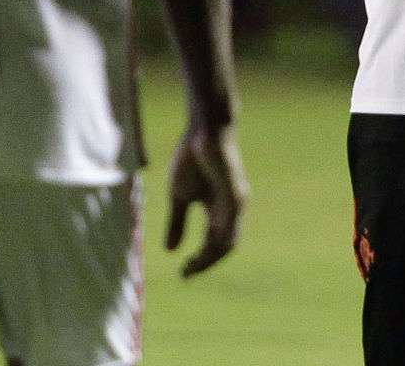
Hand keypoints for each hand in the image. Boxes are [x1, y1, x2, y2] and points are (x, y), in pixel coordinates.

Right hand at [167, 122, 247, 278]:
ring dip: (210, 257)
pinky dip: (218, 241)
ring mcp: (235, 204)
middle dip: (205, 264)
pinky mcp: (235, 194)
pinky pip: (230, 225)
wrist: (203, 131)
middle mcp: (230, 211)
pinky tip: (203, 250)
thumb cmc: (191, 159)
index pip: (213, 244)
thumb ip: (177, 222)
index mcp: (218, 211)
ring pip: (228, 241)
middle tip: (186, 274)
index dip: (199, 261)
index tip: (182, 274)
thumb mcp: (179, 196)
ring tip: (192, 266)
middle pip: (223, 248)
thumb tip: (169, 251)